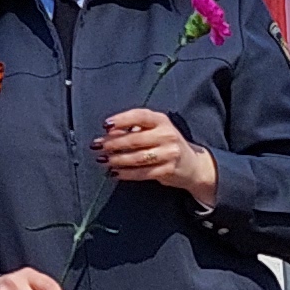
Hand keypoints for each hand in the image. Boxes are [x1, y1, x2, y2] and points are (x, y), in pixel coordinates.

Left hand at [92, 108, 219, 210]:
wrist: (192, 165)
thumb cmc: (166, 144)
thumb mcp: (155, 130)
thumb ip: (135, 129)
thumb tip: (108, 133)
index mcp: (162, 120)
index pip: (140, 116)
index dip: (121, 119)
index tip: (105, 125)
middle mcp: (167, 135)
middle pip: (135, 139)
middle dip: (113, 143)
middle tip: (97, 146)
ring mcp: (169, 153)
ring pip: (137, 157)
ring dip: (116, 159)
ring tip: (102, 160)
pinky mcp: (167, 170)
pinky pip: (142, 172)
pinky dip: (126, 173)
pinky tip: (114, 172)